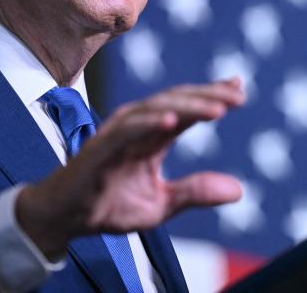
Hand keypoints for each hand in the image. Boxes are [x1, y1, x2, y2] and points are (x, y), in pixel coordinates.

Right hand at [16, 77, 244, 258]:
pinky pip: (127, 130)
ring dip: (188, 106)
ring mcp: (118, 133)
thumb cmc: (110, 204)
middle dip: (207, 97)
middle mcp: (137, 125)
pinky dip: (148, 123)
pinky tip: (171, 121)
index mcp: (152, 134)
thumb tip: (240, 190)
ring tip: (217, 109)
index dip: (211, 96)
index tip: (239, 89)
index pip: (186, 108)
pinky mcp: (100, 147)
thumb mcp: (162, 204)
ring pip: (156, 109)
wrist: (66, 217)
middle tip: (237, 98)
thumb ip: (196, 192)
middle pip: (176, 102)